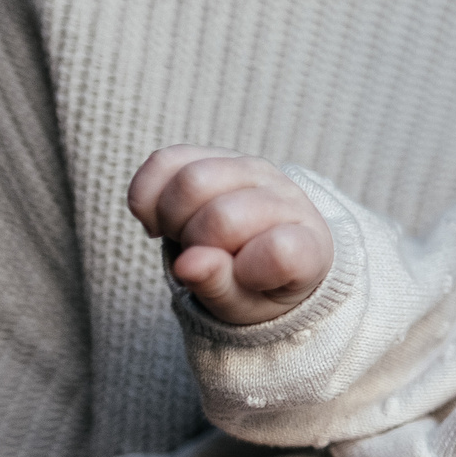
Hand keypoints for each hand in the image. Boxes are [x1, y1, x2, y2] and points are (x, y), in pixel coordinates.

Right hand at [128, 145, 333, 323]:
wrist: (258, 250)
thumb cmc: (255, 286)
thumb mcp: (241, 303)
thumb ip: (218, 286)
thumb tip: (188, 264)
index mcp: (309, 246)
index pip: (281, 250)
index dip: (248, 267)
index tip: (244, 276)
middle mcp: (286, 198)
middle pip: (221, 216)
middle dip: (198, 247)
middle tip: (204, 259)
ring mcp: (252, 169)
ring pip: (192, 181)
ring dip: (172, 219)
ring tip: (185, 237)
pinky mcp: (214, 153)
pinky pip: (164, 162)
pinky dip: (146, 198)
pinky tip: (162, 221)